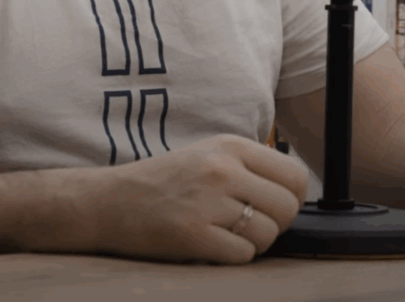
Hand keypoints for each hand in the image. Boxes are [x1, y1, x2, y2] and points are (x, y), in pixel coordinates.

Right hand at [69, 134, 308, 264]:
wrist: (110, 200)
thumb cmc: (166, 180)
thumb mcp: (211, 154)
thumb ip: (250, 167)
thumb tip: (294, 192)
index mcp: (232, 146)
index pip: (295, 175)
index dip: (292, 198)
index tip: (275, 207)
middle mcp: (224, 169)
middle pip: (288, 207)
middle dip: (277, 224)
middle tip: (253, 226)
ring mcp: (208, 201)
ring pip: (267, 234)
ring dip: (255, 243)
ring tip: (229, 235)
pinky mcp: (193, 235)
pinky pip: (242, 255)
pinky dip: (234, 257)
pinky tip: (214, 247)